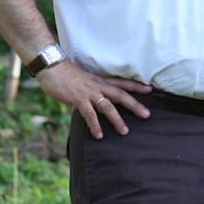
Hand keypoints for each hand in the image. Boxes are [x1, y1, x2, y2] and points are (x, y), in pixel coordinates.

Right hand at [36, 62, 151, 139]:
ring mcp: (90, 93)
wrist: (53, 68)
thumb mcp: (86, 80)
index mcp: (101, 80)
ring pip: (108, 107)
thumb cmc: (67, 75)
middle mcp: (99, 86)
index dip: (136, 86)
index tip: (150, 90)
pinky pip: (89, 114)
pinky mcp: (79, 99)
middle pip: (121, 95)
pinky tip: (99, 135)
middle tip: (146, 115)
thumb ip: (93, 90)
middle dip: (135, 105)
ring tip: (124, 131)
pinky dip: (95, 125)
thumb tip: (97, 100)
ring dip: (117, 119)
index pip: (123, 83)